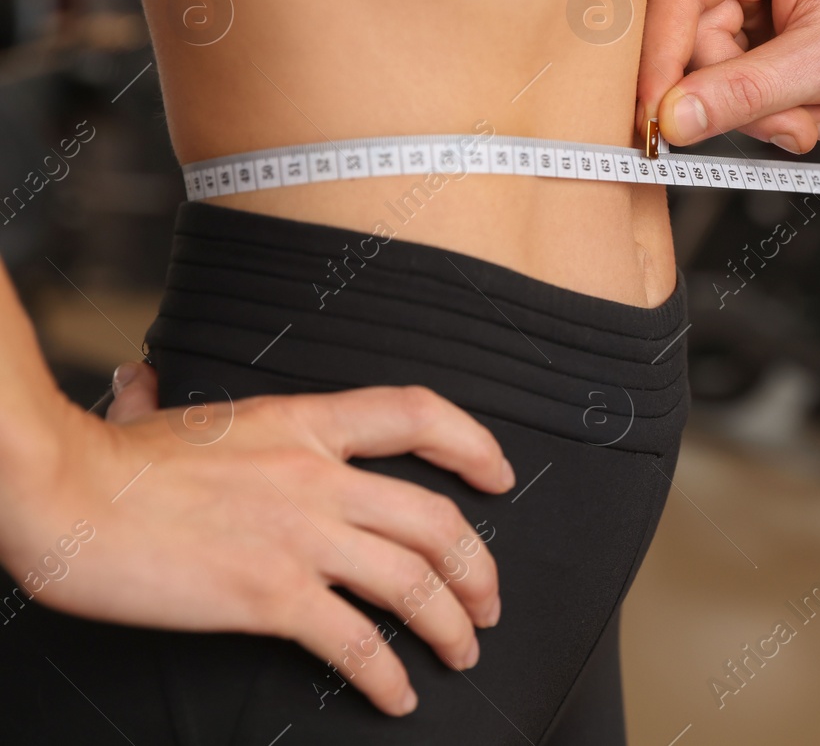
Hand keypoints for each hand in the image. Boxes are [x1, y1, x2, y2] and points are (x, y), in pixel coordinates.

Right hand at [5, 367, 513, 716]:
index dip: (473, 444)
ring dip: (451, 625)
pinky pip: (354, 640)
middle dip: (479, 568)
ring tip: (462, 653)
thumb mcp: (157, 415)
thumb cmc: (105, 463)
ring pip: (412, 581)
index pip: (418, 414)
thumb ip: (163, 400)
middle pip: (437, 518)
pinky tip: (396, 695)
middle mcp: (319, 475)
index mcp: (304, 423)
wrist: (63, 495)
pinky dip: (386, 674)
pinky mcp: (270, 594)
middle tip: (488, 602)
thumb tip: (141, 381)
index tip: (499, 475)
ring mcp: (300, 535)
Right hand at [638, 0, 819, 151]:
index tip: (656, 125)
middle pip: (693, 34)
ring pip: (711, 59)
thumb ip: (745, 93)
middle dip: (743, 97)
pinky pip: (730, 61)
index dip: (660, 64)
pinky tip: (813, 98)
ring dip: (764, 105)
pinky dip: (770, 95)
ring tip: (819, 111)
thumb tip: (673, 118)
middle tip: (796, 128)